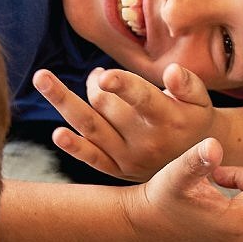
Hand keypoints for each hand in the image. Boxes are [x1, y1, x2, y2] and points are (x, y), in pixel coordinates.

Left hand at [33, 64, 216, 181]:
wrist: (197, 165)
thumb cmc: (195, 120)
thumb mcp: (201, 101)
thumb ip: (188, 84)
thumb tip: (170, 72)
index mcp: (168, 119)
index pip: (142, 99)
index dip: (123, 86)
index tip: (104, 76)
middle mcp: (146, 141)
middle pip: (107, 105)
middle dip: (96, 84)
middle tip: (100, 77)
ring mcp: (129, 158)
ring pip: (91, 126)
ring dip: (62, 101)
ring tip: (41, 78)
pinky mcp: (118, 169)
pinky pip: (92, 158)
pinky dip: (74, 147)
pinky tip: (57, 134)